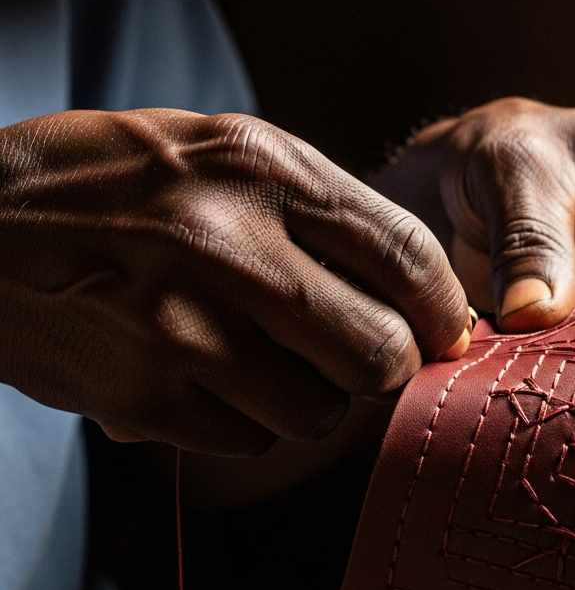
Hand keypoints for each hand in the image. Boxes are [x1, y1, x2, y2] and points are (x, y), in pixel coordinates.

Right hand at [0, 110, 469, 455]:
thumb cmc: (113, 182)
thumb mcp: (218, 148)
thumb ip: (320, 209)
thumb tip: (418, 292)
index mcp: (259, 170)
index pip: (406, 256)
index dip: (444, 308)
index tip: (445, 331)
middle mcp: (227, 247)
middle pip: (379, 354)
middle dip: (389, 367)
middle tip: (368, 358)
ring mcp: (180, 331)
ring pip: (318, 413)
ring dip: (315, 400)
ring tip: (273, 364)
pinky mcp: (141, 397)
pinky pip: (250, 441)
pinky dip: (249, 424)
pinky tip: (211, 381)